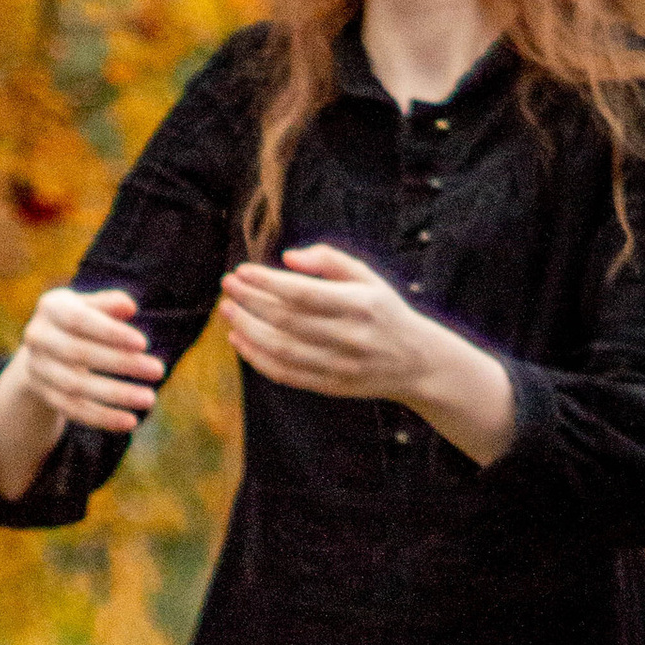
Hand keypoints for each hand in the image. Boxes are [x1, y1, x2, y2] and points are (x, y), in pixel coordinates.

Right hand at [7, 283, 165, 434]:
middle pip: (79, 354)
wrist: (45, 349)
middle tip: (159, 370)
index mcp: (51, 307)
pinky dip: (102, 418)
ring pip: (76, 386)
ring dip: (116, 394)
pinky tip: (130, 421)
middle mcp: (38, 337)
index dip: (110, 333)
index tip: (144, 344)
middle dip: (121, 363)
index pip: (79, 320)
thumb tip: (129, 307)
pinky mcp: (44, 394)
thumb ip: (109, 304)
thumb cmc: (80, 321)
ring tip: (149, 398)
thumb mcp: (91, 305)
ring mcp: (38, 368)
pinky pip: (73, 410)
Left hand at [220, 240, 514, 463]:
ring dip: (247, 330)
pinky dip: (257, 358)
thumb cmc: (384, 311)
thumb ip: (329, 260)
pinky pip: (285, 374)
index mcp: (360, 304)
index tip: (241, 271)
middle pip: (286, 320)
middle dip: (250, 302)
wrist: (417, 362)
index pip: (302, 293)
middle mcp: (350, 336)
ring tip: (227, 311)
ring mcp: (340, 365)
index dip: (266, 282)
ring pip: (281, 349)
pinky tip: (239, 341)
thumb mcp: (368, 277)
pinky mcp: (331, 386)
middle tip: (227, 286)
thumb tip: (288, 257)